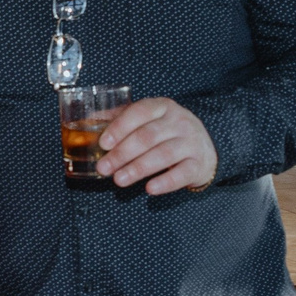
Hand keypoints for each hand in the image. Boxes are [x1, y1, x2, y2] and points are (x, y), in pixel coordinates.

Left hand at [96, 96, 218, 194]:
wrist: (204, 148)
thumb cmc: (168, 133)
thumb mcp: (150, 120)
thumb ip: (123, 119)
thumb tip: (91, 120)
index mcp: (163, 107)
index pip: (140, 112)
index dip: (120, 127)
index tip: (103, 143)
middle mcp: (179, 122)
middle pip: (148, 136)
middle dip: (122, 153)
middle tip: (104, 167)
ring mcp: (191, 142)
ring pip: (163, 154)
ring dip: (138, 168)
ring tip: (119, 180)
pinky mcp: (198, 164)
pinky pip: (182, 173)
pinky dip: (165, 182)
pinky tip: (149, 189)